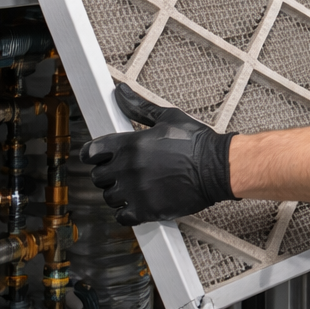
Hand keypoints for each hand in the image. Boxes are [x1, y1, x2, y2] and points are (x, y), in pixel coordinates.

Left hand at [80, 83, 234, 225]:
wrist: (218, 168)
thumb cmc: (197, 143)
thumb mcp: (167, 117)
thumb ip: (138, 107)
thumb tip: (121, 92)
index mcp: (131, 143)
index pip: (91, 152)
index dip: (94, 154)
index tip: (100, 156)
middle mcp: (128, 168)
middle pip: (98, 176)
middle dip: (108, 174)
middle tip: (124, 171)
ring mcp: (136, 191)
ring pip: (108, 197)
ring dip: (117, 193)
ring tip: (134, 187)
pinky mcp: (146, 210)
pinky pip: (122, 216)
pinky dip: (127, 212)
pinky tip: (139, 203)